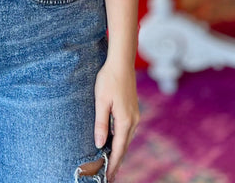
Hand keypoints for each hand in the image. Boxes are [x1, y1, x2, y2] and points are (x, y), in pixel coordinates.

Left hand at [93, 60, 139, 180]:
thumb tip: (100, 144)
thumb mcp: (101, 101)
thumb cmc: (109, 80)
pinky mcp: (133, 109)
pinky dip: (122, 140)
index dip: (113, 164)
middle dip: (117, 161)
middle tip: (109, 175)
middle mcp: (133, 120)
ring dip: (120, 151)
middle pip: (125, 146)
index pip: (119, 149)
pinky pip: (127, 130)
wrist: (121, 63)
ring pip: (127, 138)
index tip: (108, 176)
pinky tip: (116, 142)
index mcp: (125, 121)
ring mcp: (134, 115)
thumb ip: (100, 123)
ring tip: (112, 163)